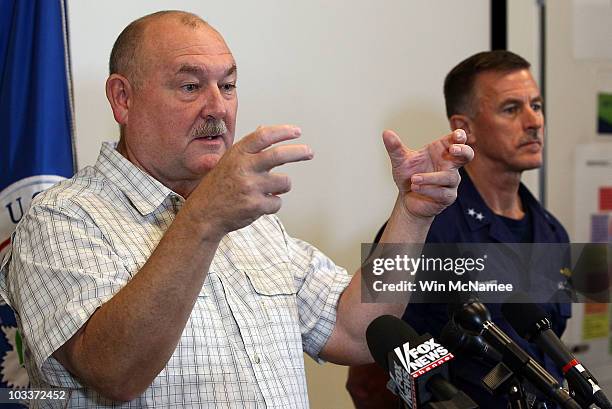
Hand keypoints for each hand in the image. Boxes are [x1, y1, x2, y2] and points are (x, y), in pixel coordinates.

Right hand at [185, 125, 312, 239]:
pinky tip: (258, 204)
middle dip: (298, 152)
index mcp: (237, 154)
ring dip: (282, 186)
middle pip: (279, 155)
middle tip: (309, 152)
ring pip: (284, 182)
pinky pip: (278, 202)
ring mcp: (250, 187)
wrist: (204, 214)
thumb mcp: (229, 161)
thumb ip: (248, 148)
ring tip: (268, 190)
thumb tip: (264, 129)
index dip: (283, 132)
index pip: (264, 136)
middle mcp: (244, 168)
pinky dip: (273, 204)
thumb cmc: (218, 186)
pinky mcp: (255, 205)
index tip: (297, 132)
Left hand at [383, 129, 472, 218]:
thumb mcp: (400, 161)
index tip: (457, 135)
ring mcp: (450, 181)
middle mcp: (449, 165)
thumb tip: (386, 133)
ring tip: (414, 179)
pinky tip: (416, 188)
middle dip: (463, 151)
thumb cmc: (409, 176)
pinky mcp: (447, 196)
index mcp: (441, 151)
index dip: (460, 136)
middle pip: (467, 155)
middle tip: (453, 149)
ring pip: (450, 177)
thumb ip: (395, 148)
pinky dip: (429, 190)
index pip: (456, 140)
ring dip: (431, 178)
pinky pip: (443, 192)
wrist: (406, 199)